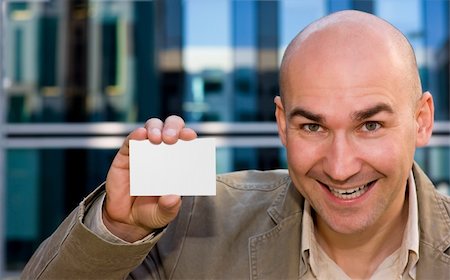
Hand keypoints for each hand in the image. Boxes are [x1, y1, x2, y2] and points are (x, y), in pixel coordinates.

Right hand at [103, 116, 196, 241]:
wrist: (125, 219)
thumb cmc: (151, 212)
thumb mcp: (162, 214)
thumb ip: (169, 207)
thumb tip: (174, 197)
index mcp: (178, 162)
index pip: (187, 142)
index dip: (189, 136)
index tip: (191, 137)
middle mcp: (164, 152)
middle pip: (171, 127)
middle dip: (173, 128)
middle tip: (171, 139)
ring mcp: (145, 151)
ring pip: (153, 127)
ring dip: (156, 129)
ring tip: (156, 139)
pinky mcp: (126, 154)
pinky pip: (131, 140)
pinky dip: (136, 135)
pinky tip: (140, 135)